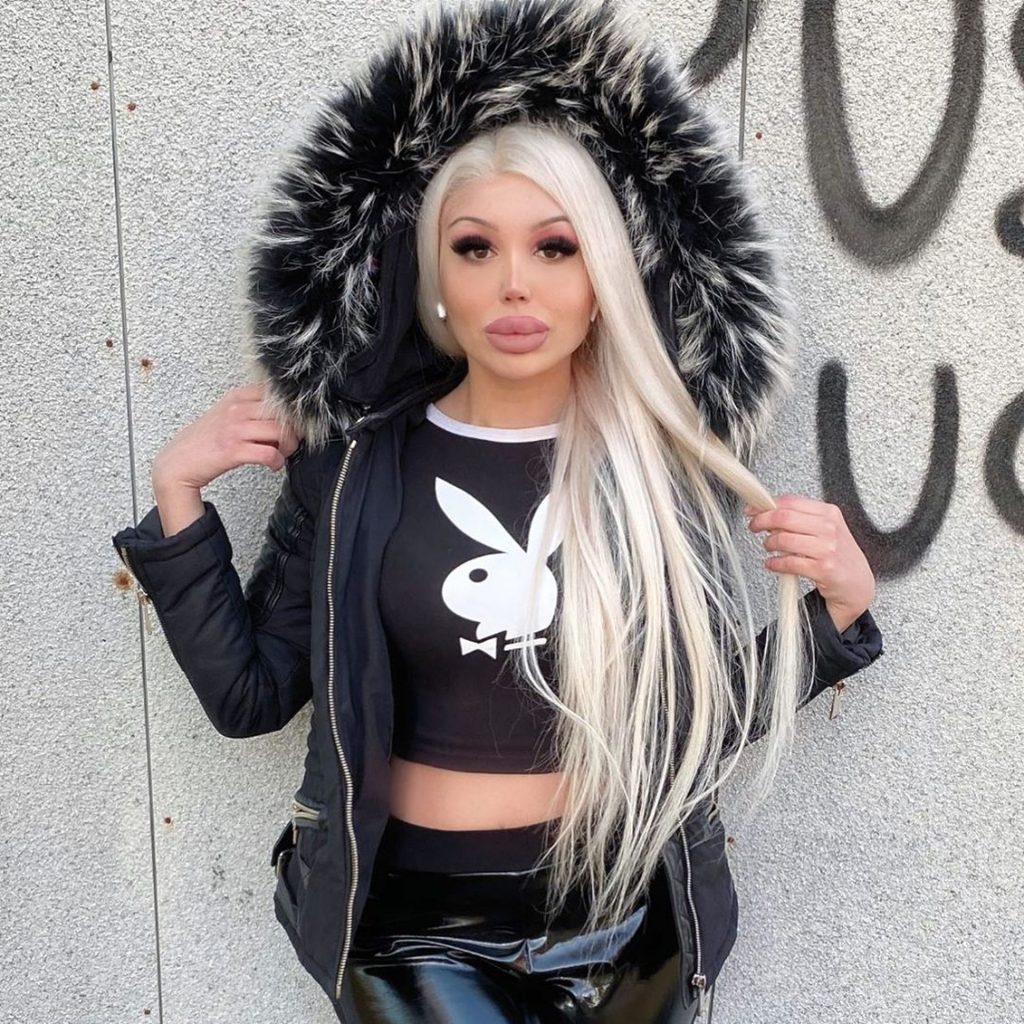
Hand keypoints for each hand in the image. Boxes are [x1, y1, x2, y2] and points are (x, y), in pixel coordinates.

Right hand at [152, 381, 302, 492]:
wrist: (178, 463)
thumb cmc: (205, 440)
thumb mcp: (227, 414)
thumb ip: (251, 408)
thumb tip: (283, 415)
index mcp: (237, 397)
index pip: (277, 394)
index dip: (291, 410)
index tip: (293, 423)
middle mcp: (237, 409)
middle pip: (284, 414)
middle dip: (294, 431)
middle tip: (290, 442)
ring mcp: (235, 429)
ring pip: (281, 432)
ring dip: (288, 447)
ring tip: (281, 454)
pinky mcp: (233, 450)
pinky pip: (269, 454)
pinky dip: (277, 462)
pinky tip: (273, 465)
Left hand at [744, 494, 875, 632]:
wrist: (857, 583)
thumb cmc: (838, 555)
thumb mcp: (825, 529)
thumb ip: (799, 518)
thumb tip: (767, 511)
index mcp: (829, 512)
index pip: (790, 501)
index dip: (765, 505)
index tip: (752, 510)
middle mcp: (829, 528)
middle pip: (784, 517)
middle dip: (761, 521)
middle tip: (754, 527)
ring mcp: (827, 548)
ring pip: (783, 539)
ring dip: (769, 543)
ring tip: (769, 547)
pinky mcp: (823, 568)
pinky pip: (788, 562)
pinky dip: (774, 563)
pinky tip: (773, 563)